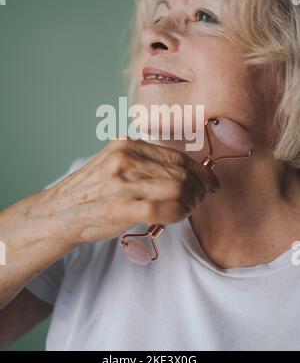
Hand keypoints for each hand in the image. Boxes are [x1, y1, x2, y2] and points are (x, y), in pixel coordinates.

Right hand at [43, 137, 220, 245]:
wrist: (60, 212)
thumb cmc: (93, 191)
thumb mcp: (116, 163)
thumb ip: (147, 163)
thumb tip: (188, 172)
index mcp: (127, 144)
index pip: (176, 156)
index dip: (200, 171)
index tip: (210, 182)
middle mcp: (126, 159)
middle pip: (181, 173)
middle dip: (199, 189)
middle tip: (200, 200)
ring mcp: (123, 182)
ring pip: (178, 189)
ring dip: (191, 202)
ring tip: (188, 209)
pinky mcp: (122, 207)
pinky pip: (165, 209)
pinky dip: (178, 214)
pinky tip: (177, 217)